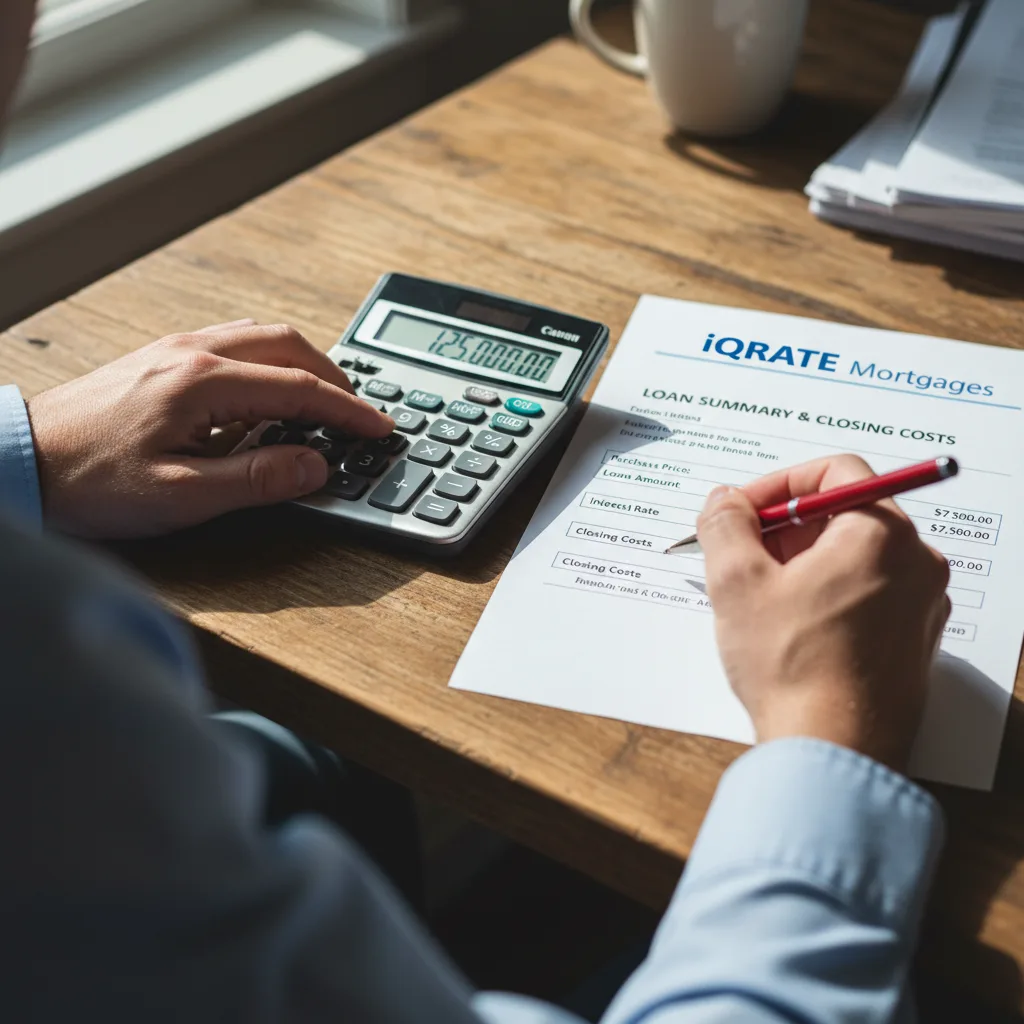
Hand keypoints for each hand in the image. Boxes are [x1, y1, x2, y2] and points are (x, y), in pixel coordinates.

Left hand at [26, 321, 393, 538]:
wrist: (21, 460)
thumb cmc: (89, 479)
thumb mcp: (182, 496)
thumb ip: (256, 478)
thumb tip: (314, 465)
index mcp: (202, 383)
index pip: (300, 387)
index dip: (348, 410)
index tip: (378, 427)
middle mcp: (192, 353)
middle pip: (288, 345)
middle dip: (334, 379)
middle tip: (358, 414)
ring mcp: (175, 349)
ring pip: (262, 337)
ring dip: (303, 365)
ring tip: (324, 402)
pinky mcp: (161, 358)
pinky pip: (234, 345)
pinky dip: (270, 362)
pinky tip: (268, 393)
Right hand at [698, 455, 950, 770]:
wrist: (834, 751)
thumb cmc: (793, 669)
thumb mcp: (737, 582)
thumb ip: (726, 524)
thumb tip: (725, 502)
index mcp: (882, 534)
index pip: (836, 471)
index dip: (779, 483)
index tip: (743, 511)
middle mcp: (916, 562)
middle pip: (845, 513)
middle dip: (784, 527)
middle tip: (741, 554)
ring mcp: (920, 604)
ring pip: (853, 556)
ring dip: (801, 561)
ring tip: (757, 596)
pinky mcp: (911, 640)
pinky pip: (866, 593)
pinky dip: (825, 593)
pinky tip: (787, 625)